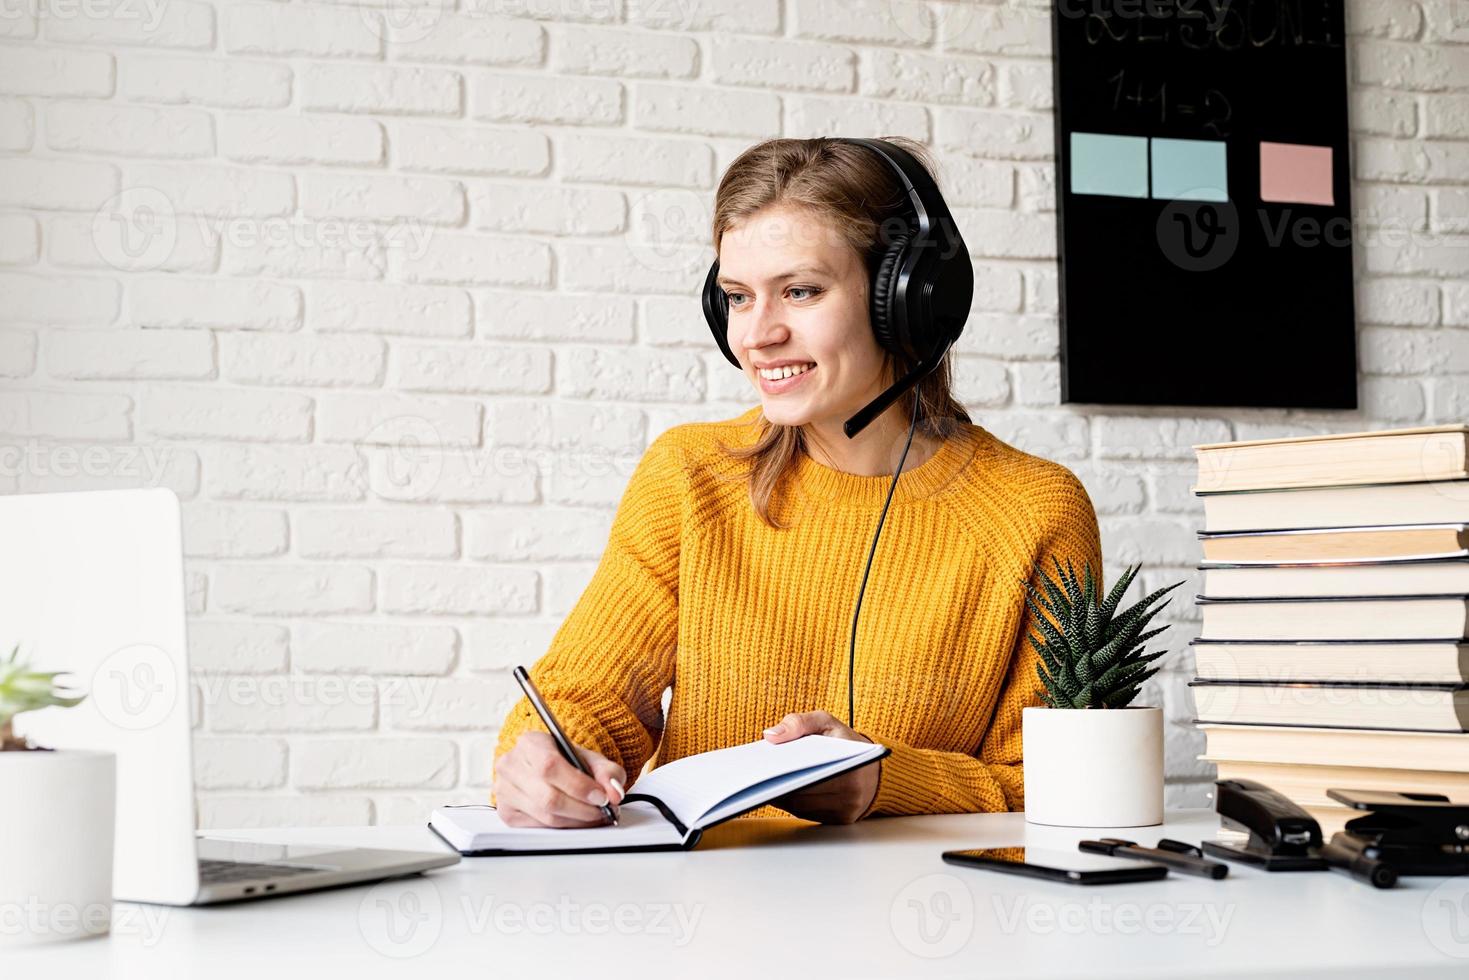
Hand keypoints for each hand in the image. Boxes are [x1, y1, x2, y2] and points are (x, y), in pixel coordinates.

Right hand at [493, 731, 626, 827]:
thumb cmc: (565, 761)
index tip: (602, 797)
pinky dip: (564, 828)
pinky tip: (577, 821)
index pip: (550, 766)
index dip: (579, 786)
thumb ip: (608, 771)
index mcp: (530, 743)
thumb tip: (614, 792)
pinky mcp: (507, 813)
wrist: (545, 767)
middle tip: (604, 810)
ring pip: (545, 816)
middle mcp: (511, 765)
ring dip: (577, 821)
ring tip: (596, 816)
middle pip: (548, 797)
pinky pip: (540, 828)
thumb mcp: (589, 758)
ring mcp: (505, 791)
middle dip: (583, 809)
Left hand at [762, 710, 879, 824]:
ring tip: (763, 782)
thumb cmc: (846, 742)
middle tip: (756, 777)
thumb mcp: (826, 722)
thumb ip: (799, 723)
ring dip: (781, 796)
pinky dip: (791, 803)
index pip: (809, 774)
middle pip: (802, 794)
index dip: (784, 773)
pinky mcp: (840, 820)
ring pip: (802, 807)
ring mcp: (846, 809)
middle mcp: (851, 793)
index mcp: (850, 766)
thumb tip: (770, 736)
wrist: (874, 766)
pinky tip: (779, 791)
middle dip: (778, 785)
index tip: (763, 769)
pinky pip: (808, 814)